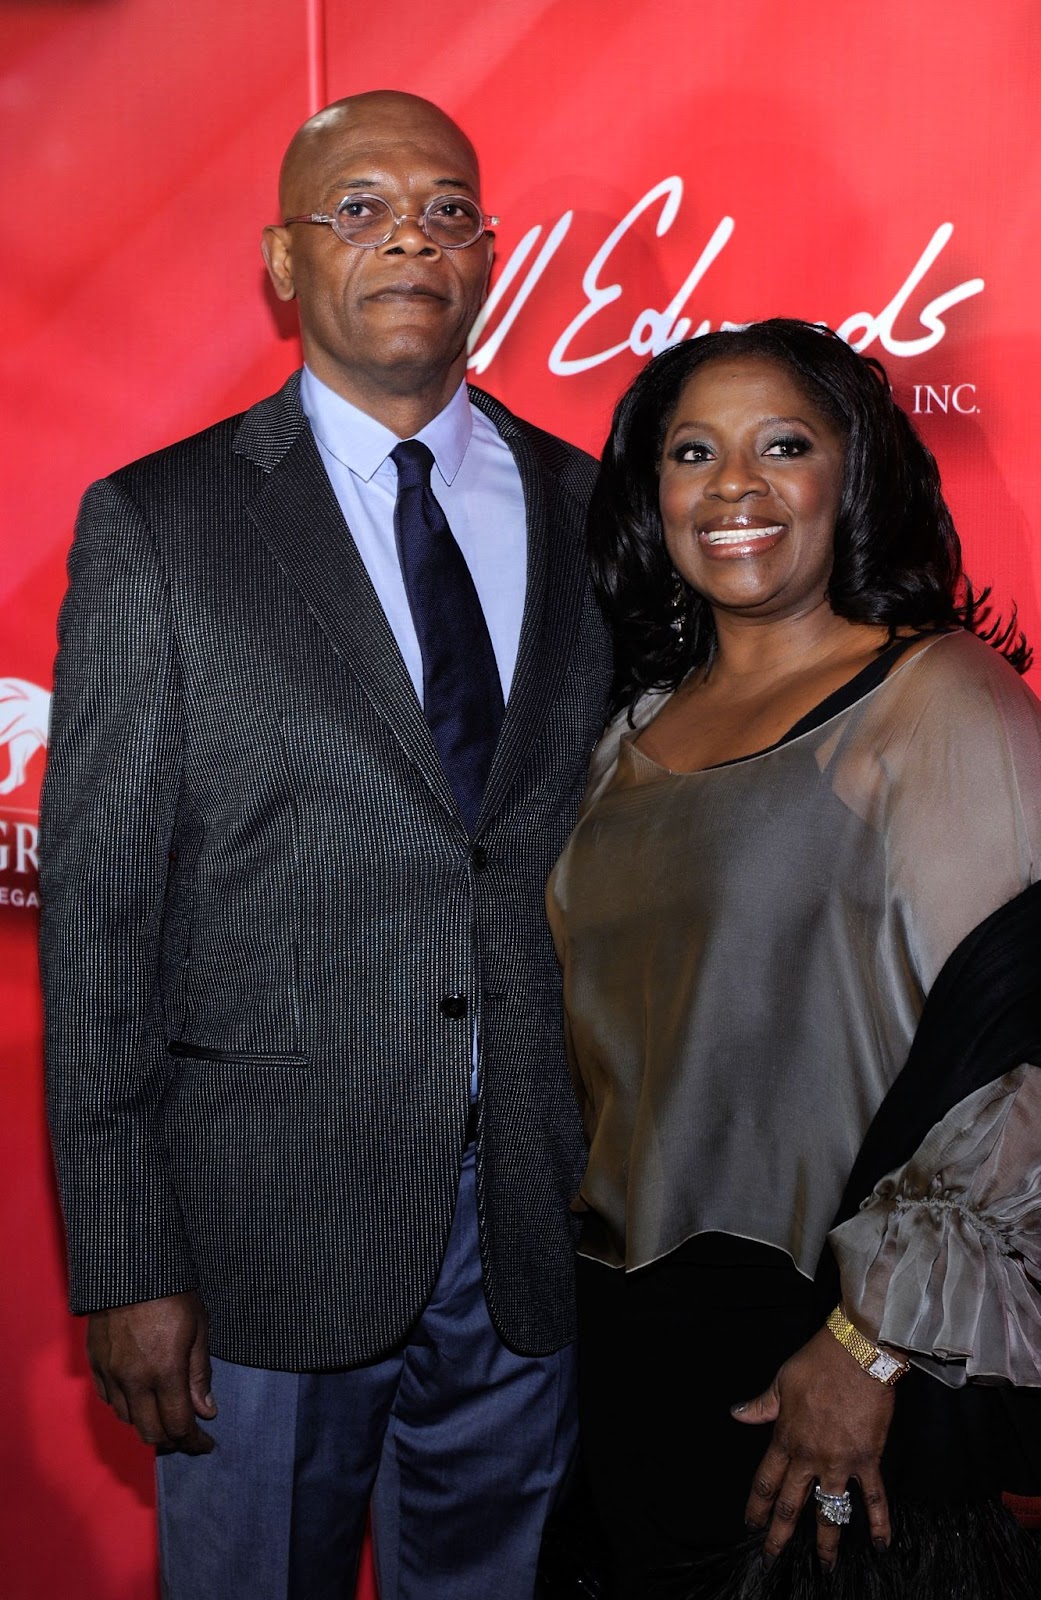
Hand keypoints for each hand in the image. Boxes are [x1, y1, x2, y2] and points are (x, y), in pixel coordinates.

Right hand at [87, 1291, 216, 1453]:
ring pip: (128, 1420)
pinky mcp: (95, 1365)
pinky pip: (109, 1401)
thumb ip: (200, 1375)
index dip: (194, 1442)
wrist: (130, 1268)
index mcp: (164, 1372)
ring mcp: (111, 1374)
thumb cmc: (173, 1294)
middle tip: (188, 1436)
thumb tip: (207, 1411)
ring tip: (165, 1414)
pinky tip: (141, 1398)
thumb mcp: (199, 1329)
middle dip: (172, 1441)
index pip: (178, 1426)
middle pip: (150, 1433)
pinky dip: (127, 1408)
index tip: (206, 1444)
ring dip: (149, 1424)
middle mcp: (134, 1381)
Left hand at [731, 1325, 894, 1571]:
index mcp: (785, 1438)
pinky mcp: (866, 1460)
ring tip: (826, 1566)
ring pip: (829, 1511)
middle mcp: (809, 1457)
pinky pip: (873, 1498)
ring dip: (826, 1542)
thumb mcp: (781, 1382)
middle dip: (779, 1534)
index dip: (756, 1506)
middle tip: (772, 1556)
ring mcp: (839, 1462)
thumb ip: (762, 1405)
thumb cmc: (817, 1363)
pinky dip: (879, 1523)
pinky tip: (881, 1545)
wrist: (856, 1354)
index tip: (750, 1525)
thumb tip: (737, 1413)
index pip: (765, 1481)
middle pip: (790, 1504)